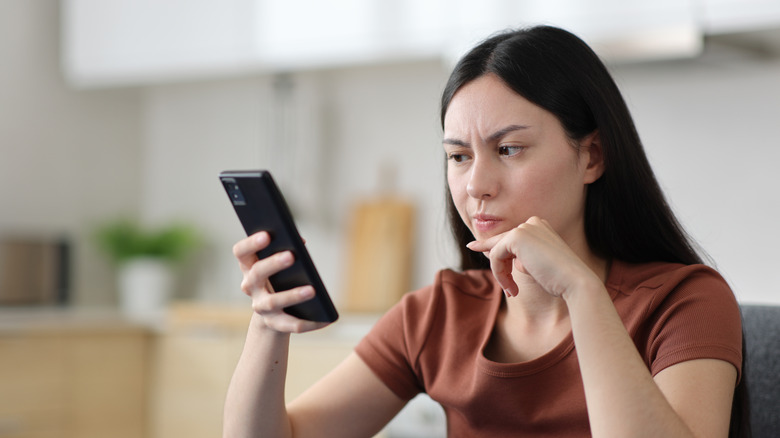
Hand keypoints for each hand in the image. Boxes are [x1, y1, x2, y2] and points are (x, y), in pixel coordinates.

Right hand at [233, 231, 329, 332]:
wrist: (274, 313)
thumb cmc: (279, 277)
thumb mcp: (278, 263)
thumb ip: (286, 248)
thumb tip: (300, 241)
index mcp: (249, 266)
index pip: (241, 252)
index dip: (251, 243)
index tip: (267, 235)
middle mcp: (250, 286)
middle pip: (257, 273)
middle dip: (273, 264)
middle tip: (291, 255)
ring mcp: (260, 306)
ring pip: (273, 302)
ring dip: (292, 295)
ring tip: (312, 290)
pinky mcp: (274, 323)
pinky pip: (290, 324)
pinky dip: (308, 323)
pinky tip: (324, 320)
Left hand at [466, 216, 600, 299]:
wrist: (574, 282)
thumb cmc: (558, 279)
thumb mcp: (535, 265)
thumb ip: (517, 256)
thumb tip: (493, 252)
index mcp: (540, 226)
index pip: (509, 237)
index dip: (491, 246)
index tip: (472, 247)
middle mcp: (532, 222)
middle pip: (501, 243)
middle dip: (498, 266)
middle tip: (507, 289)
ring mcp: (524, 227)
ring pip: (497, 251)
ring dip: (501, 274)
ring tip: (512, 291)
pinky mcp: (516, 237)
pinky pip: (495, 256)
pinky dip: (499, 273)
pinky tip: (511, 287)